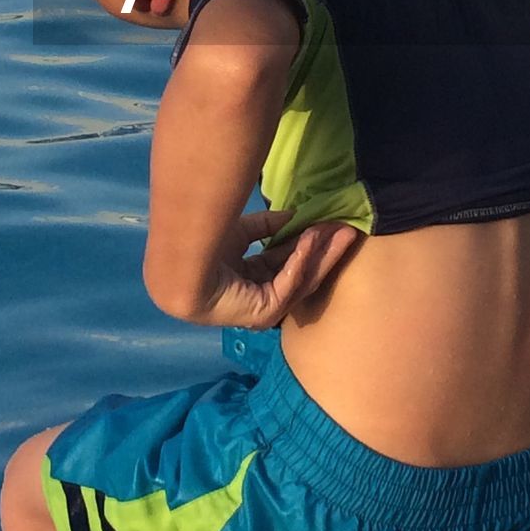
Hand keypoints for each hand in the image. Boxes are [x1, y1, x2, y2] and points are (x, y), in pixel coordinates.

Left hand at [195, 210, 359, 328]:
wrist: (180, 265)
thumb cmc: (203, 247)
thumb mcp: (241, 231)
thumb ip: (267, 226)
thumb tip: (294, 217)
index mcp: (251, 279)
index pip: (288, 264)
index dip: (309, 244)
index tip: (329, 226)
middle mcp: (260, 296)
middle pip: (302, 273)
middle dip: (325, 250)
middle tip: (349, 230)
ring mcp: (264, 309)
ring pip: (302, 279)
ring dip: (321, 254)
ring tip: (342, 231)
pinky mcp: (265, 313)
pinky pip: (290, 283)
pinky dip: (301, 260)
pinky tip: (311, 239)